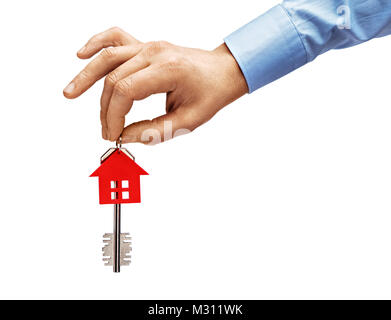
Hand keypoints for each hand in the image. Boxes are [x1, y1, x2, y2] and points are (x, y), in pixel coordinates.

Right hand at [63, 27, 247, 143]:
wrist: (224, 71)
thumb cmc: (211, 94)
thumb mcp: (190, 120)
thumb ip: (157, 131)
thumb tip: (128, 137)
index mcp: (167, 69)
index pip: (125, 91)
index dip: (113, 117)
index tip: (113, 135)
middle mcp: (154, 52)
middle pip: (113, 78)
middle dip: (104, 109)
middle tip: (106, 131)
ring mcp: (148, 46)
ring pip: (108, 57)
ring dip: (86, 77)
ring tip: (69, 93)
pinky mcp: (146, 46)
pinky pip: (116, 38)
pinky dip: (96, 44)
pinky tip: (81, 54)